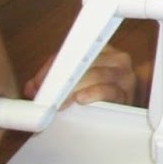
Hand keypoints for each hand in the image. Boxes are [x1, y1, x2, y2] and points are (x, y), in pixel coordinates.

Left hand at [23, 44, 138, 107]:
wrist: (131, 113)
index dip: (53, 66)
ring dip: (73, 87)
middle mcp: (116, 58)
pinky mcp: (127, 94)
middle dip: (61, 78)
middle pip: (84, 62)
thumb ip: (53, 82)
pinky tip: (81, 99)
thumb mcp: (75, 84)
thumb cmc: (101, 97)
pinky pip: (109, 91)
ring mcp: (124, 75)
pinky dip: (93, 94)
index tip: (40, 82)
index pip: (74, 52)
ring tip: (60, 99)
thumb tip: (32, 88)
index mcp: (102, 50)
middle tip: (46, 92)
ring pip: (95, 75)